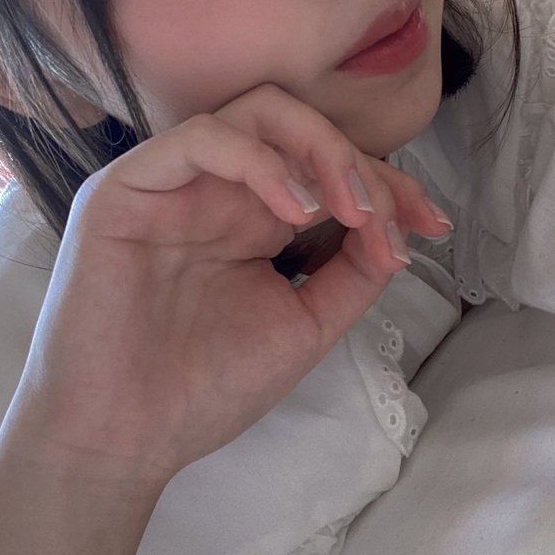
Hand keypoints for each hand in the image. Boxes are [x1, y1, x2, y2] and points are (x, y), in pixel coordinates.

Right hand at [0, 83, 448, 484]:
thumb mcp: (304, 323)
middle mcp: (217, 188)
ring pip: (256, 113)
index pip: (327, 167)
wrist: (122, 441)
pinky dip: (260, 161)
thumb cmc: (204, 387)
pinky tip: (295, 210)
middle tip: (383, 214)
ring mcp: (172, 183)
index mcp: (254, 215)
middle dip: (355, 160)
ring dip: (318, 150)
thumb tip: (401, 228)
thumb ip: (352, 272)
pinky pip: (200, 138)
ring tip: (344, 208)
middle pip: (297, 125)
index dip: (387, 184)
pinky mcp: (126, 188)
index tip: (432, 224)